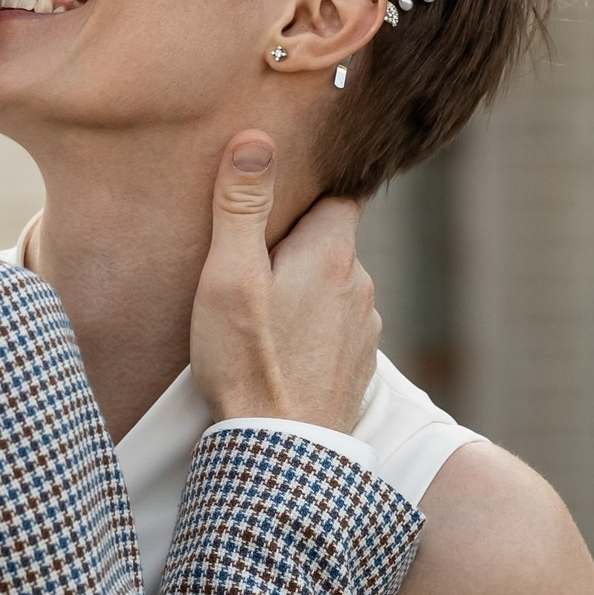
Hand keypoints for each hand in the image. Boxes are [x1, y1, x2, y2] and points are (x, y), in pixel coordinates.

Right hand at [189, 135, 378, 430]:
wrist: (282, 455)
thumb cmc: (249, 364)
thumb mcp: (229, 277)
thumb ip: (242, 207)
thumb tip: (256, 139)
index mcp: (334, 254)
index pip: (338, 195)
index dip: (307, 192)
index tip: (277, 198)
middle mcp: (361, 287)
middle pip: (332, 243)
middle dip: (297, 245)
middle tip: (249, 262)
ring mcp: (364, 331)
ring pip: (334, 289)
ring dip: (303, 291)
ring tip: (258, 313)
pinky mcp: (356, 368)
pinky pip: (334, 331)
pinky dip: (310, 332)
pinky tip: (277, 351)